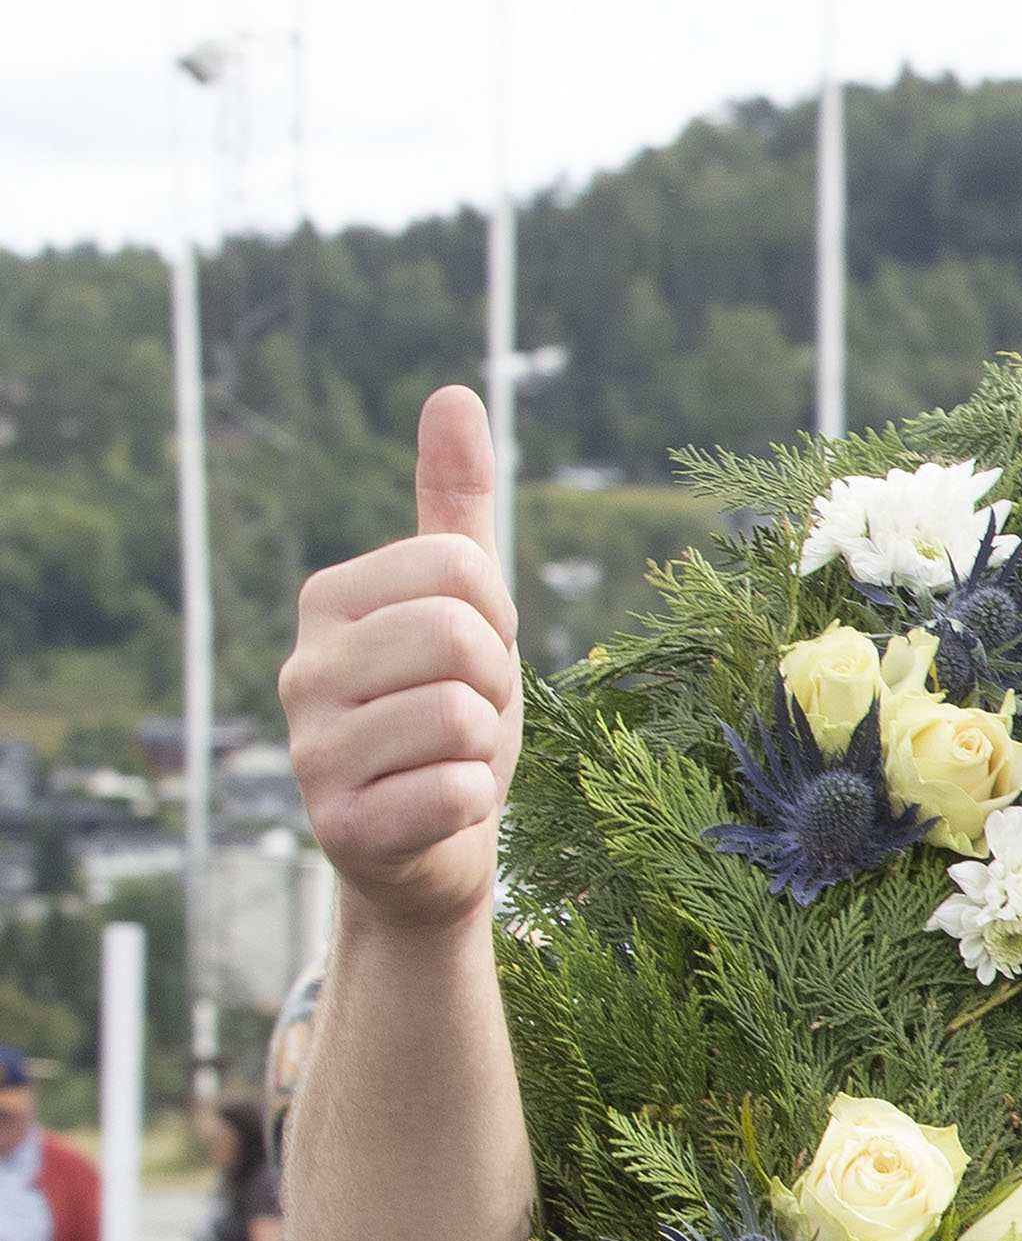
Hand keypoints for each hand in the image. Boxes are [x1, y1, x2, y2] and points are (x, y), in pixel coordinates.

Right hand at [280, 387, 518, 941]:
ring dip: (487, 747)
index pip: (462, 568)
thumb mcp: (463, 605)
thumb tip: (455, 392)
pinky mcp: (341, 829)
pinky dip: (475, 803)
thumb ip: (454, 505)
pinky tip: (441, 810)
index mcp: (328, 600)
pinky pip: (456, 792)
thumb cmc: (449, 713)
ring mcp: (310, 752)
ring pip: (463, 717)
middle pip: (460, 638)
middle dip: (495, 684)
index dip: (499, 619)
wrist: (431, 848)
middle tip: (467, 715)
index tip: (473, 658)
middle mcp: (302, 669)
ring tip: (450, 761)